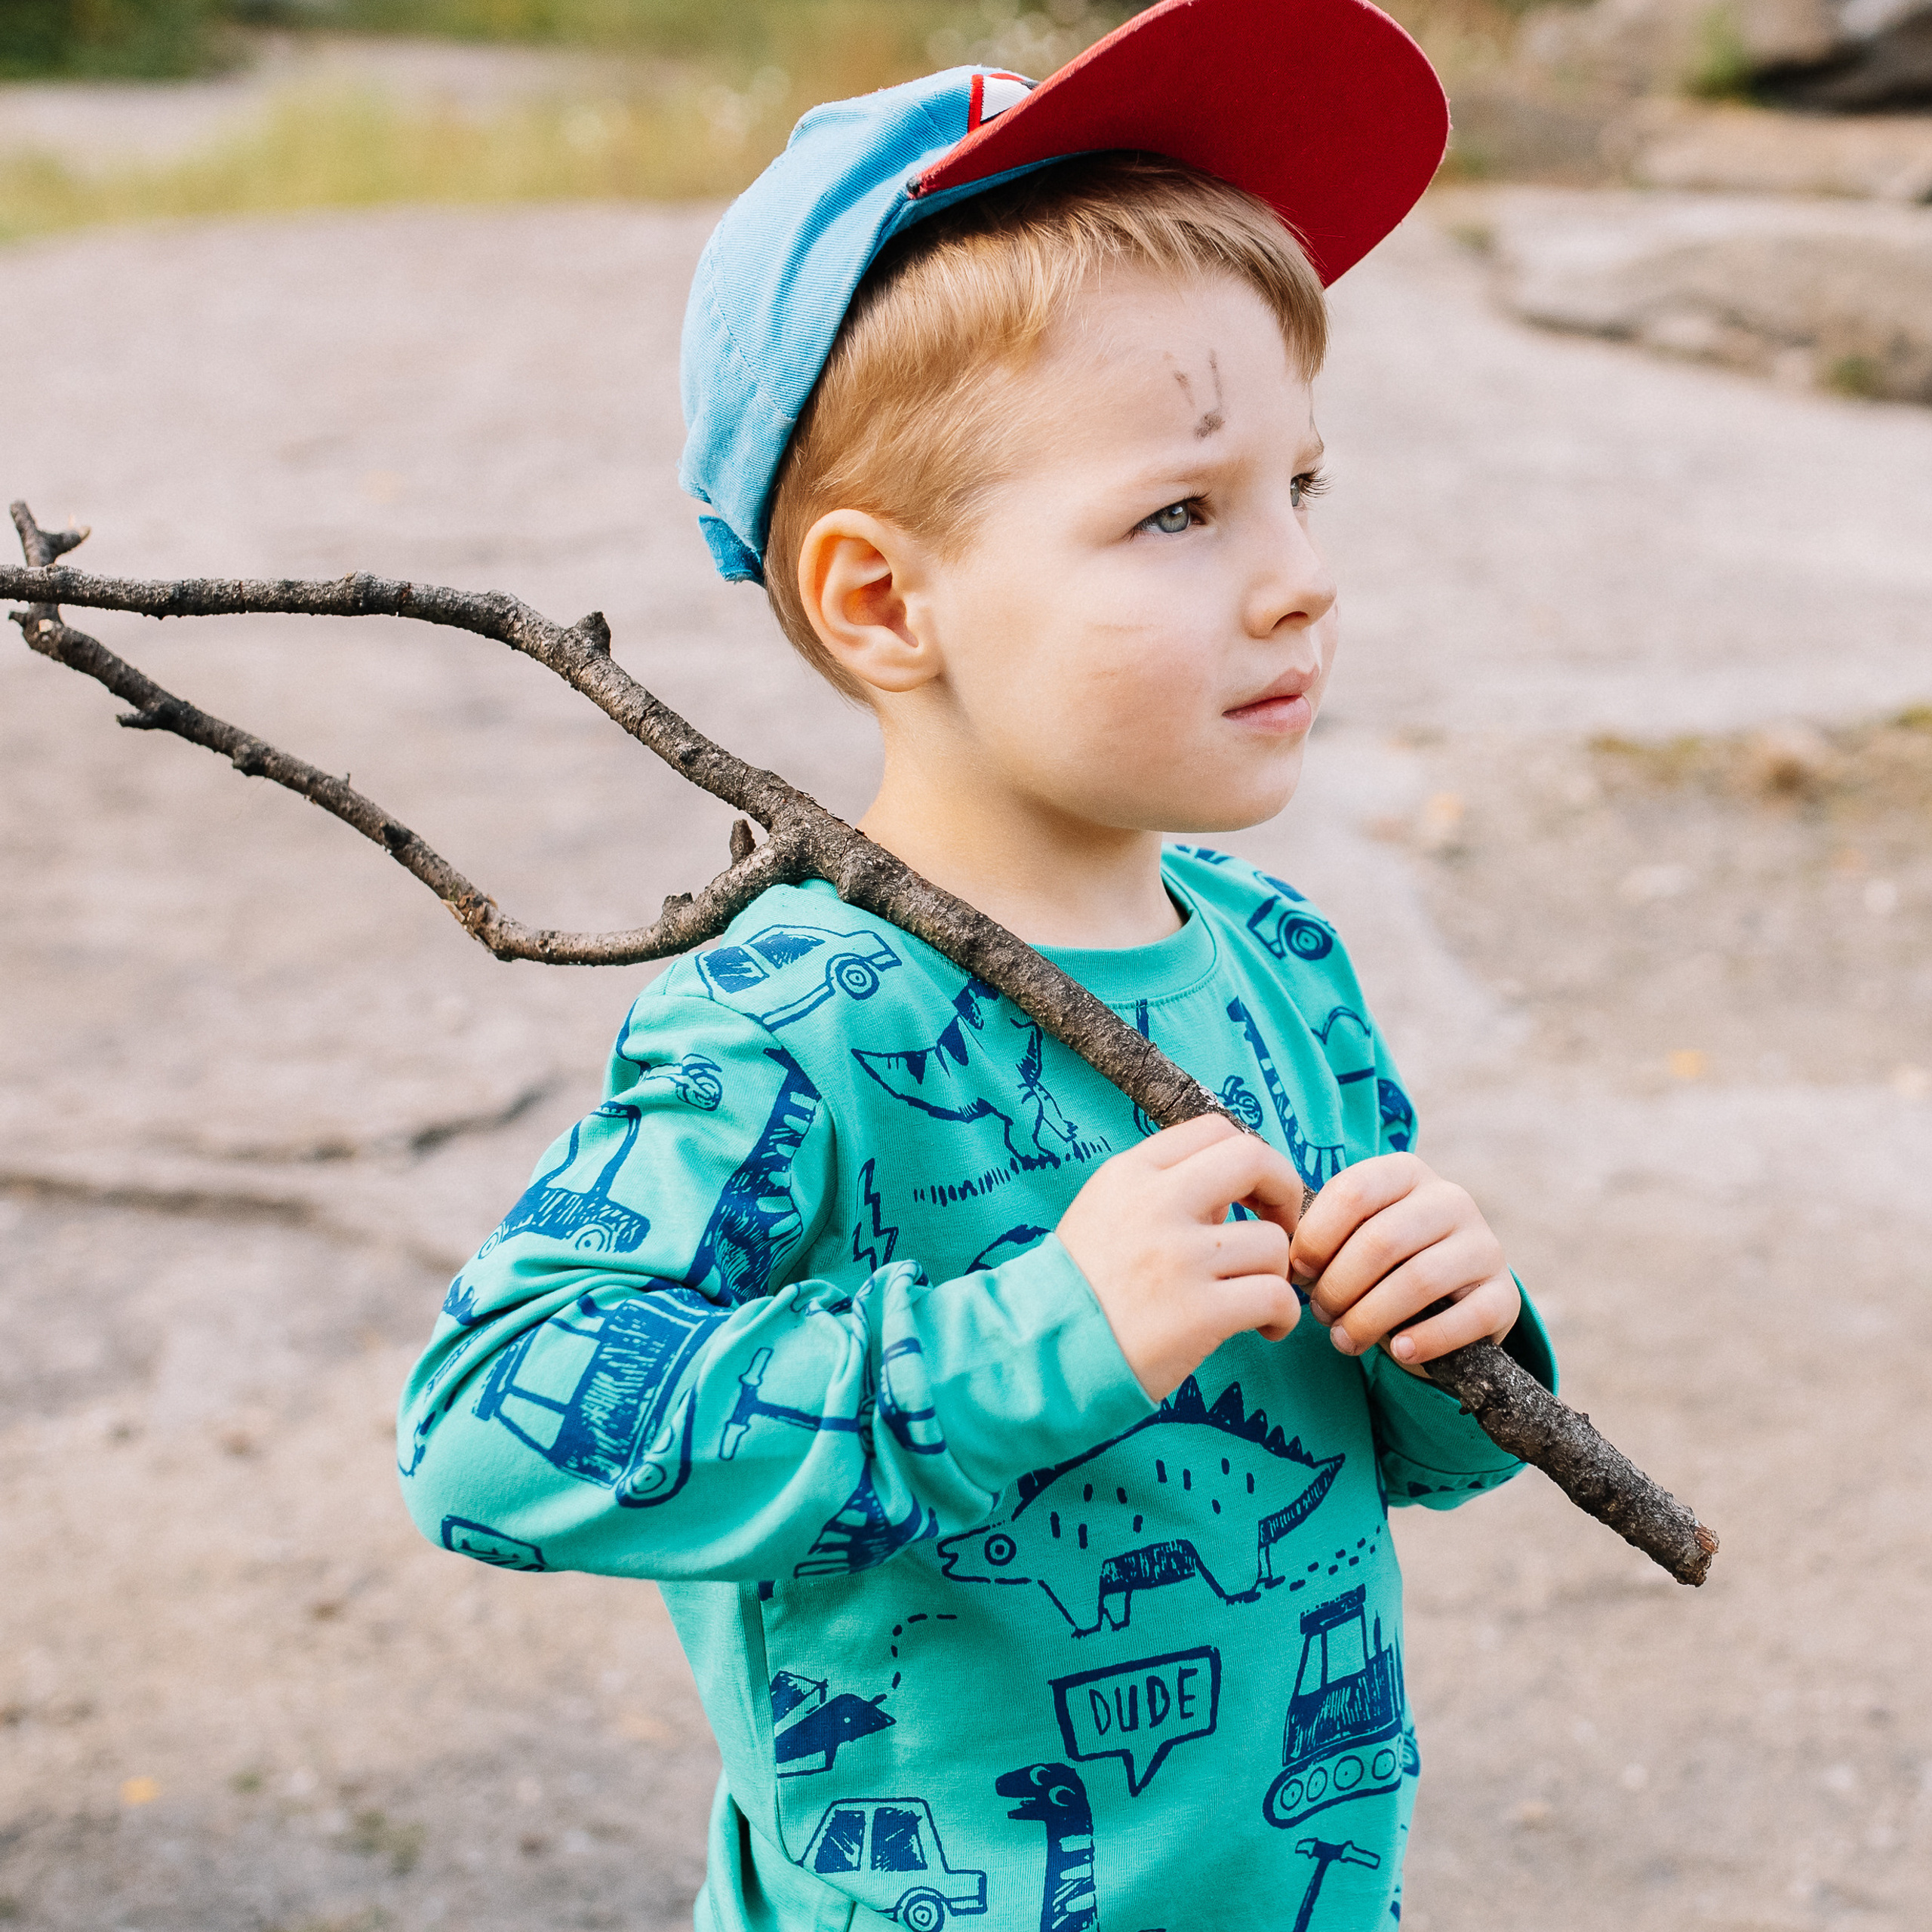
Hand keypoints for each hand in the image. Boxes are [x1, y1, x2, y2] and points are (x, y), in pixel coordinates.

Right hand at [1056, 1115, 1305, 1400]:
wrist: (1042, 1354)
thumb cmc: (1080, 1288)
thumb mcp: (1104, 1213)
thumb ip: (1161, 1192)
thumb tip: (1233, 1198)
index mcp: (1131, 1174)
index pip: (1215, 1130)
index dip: (1250, 1160)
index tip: (1251, 1197)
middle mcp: (1156, 1204)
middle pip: (1254, 1160)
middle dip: (1284, 1192)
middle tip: (1278, 1229)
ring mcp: (1180, 1258)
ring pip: (1272, 1243)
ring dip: (1276, 1273)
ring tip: (1254, 1298)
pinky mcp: (1199, 1313)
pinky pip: (1276, 1297)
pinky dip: (1282, 1315)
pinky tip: (1265, 1328)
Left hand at [1290, 1153, 1517, 1374]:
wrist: (1443, 1299)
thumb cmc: (1379, 1262)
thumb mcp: (1351, 1235)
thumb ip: (1320, 1236)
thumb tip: (1286, 1263)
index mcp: (1405, 1172)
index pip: (1353, 1192)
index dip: (1316, 1237)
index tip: (1297, 1271)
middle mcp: (1451, 1199)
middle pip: (1381, 1241)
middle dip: (1338, 1286)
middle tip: (1320, 1314)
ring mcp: (1484, 1245)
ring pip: (1418, 1280)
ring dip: (1369, 1318)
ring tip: (1344, 1340)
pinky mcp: (1505, 1295)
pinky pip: (1466, 1319)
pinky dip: (1425, 1340)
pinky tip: (1397, 1352)